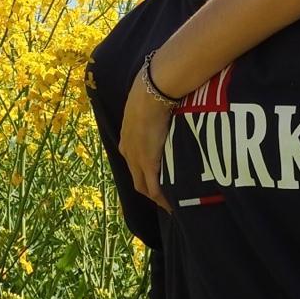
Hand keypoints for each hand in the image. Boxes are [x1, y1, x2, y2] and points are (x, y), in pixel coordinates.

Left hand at [119, 66, 175, 210]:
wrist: (151, 93)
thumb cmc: (153, 94)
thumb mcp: (148, 107)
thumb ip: (155, 114)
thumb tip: (169, 110)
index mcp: (127, 139)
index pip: (133, 164)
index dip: (144, 174)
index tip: (156, 181)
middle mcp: (128, 152)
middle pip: (136, 180)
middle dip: (149, 191)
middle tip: (164, 199)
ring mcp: (136, 159)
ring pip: (143, 187)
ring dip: (156, 197)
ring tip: (169, 204)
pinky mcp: (148, 163)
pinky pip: (154, 189)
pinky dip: (162, 199)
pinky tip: (172, 205)